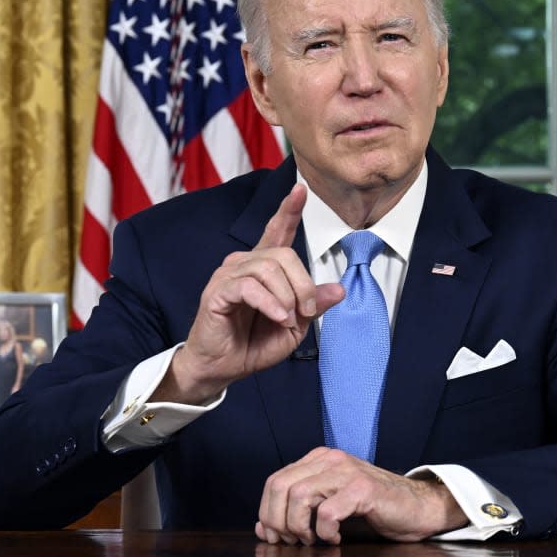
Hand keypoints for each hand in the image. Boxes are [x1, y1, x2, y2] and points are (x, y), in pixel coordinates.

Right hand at [159, 184, 343, 404]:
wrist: (222, 368)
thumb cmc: (253, 344)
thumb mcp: (294, 326)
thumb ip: (314, 305)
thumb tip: (339, 289)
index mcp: (263, 267)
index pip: (277, 230)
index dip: (289, 209)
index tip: (301, 189)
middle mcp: (244, 263)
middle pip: (283, 254)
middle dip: (303, 283)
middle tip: (307, 311)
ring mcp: (228, 275)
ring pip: (269, 268)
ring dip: (287, 296)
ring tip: (288, 319)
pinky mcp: (218, 291)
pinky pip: (250, 286)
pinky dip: (270, 303)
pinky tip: (277, 317)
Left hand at [254, 447, 467, 544]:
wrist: (416, 507)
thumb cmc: (372, 509)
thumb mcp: (329, 506)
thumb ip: (297, 511)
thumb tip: (262, 528)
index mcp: (318, 459)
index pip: (274, 482)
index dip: (267, 513)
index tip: (275, 537)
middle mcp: (329, 459)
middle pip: (280, 487)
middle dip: (278, 521)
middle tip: (293, 542)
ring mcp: (347, 471)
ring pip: (298, 496)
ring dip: (299, 526)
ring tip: (313, 540)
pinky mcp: (363, 489)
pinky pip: (327, 512)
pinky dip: (324, 531)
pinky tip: (335, 538)